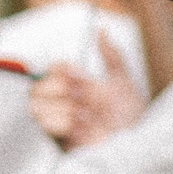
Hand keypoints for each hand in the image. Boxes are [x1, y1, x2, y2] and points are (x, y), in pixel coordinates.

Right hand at [28, 31, 145, 150]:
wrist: (136, 144)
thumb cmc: (132, 114)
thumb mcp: (123, 82)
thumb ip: (111, 56)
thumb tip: (101, 30)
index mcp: (77, 85)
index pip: (52, 69)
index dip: (60, 71)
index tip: (75, 75)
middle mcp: (64, 102)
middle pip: (37, 87)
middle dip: (59, 91)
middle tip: (82, 98)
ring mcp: (58, 122)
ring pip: (37, 106)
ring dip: (64, 109)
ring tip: (86, 116)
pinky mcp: (57, 141)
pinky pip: (45, 125)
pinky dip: (63, 123)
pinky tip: (81, 128)